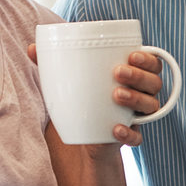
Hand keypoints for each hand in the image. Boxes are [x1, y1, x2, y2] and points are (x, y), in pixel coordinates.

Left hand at [27, 45, 165, 148]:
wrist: (82, 135)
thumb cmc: (81, 98)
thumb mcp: (68, 80)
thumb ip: (53, 64)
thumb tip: (31, 48)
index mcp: (133, 75)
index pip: (152, 63)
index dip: (147, 58)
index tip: (132, 54)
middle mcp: (141, 94)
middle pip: (154, 83)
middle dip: (139, 76)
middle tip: (117, 73)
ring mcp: (137, 116)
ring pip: (150, 106)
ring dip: (136, 99)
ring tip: (115, 95)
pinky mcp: (129, 136)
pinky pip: (138, 137)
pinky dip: (129, 133)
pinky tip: (115, 129)